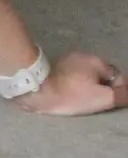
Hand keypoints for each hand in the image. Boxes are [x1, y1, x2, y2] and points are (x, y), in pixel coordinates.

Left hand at [13, 51, 127, 116]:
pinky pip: (70, 78)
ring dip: (85, 87)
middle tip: (92, 102)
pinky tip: (67, 95)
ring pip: (84, 76)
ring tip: (79, 101)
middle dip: (99, 88)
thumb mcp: (103, 98)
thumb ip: (121, 94)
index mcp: (96, 60)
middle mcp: (81, 55)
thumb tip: (127, 91)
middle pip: (99, 75)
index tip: (105, 101)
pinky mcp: (53, 67)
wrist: (38, 90)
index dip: (114, 90)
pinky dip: (72, 86)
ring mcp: (66, 60)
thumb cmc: (73, 94)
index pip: (116, 76)